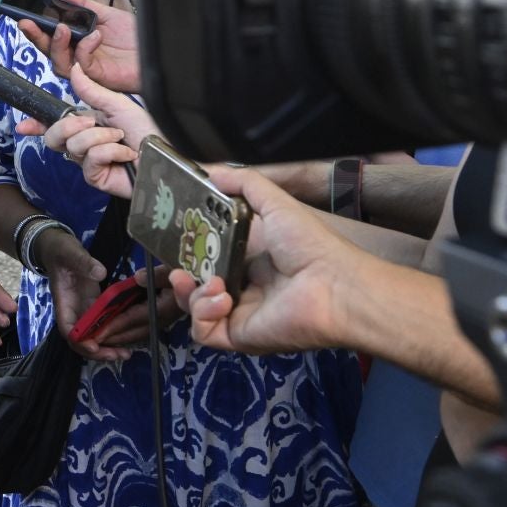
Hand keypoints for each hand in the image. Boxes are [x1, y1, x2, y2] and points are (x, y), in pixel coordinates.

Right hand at [14, 0, 139, 90]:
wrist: (154, 50)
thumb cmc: (132, 37)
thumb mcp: (103, 14)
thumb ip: (80, 5)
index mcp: (74, 41)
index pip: (48, 36)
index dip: (35, 27)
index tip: (24, 15)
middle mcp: (75, 56)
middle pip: (47, 51)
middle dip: (36, 36)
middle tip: (28, 23)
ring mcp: (85, 69)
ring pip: (59, 62)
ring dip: (57, 44)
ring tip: (62, 28)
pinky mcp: (96, 77)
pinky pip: (82, 64)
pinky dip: (84, 49)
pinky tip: (95, 36)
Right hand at [16, 63, 156, 197]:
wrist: (168, 154)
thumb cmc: (149, 129)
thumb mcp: (117, 103)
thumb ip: (91, 90)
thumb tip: (74, 68)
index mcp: (88, 123)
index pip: (55, 125)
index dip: (36, 125)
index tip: (22, 125)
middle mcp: (85, 143)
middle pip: (54, 137)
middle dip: (70, 126)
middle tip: (92, 122)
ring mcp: (89, 162)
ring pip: (73, 146)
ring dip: (101, 138)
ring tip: (121, 139)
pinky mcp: (96, 177)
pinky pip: (89, 160)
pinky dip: (109, 152)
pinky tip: (125, 154)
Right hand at [41, 227, 177, 361]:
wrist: (59, 247)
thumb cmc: (61, 250)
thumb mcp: (70, 252)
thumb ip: (83, 262)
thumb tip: (99, 273)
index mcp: (64, 302)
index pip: (68, 329)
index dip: (80, 341)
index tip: (95, 346)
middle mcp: (73, 311)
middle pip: (81, 340)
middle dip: (98, 352)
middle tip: (119, 355)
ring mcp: (84, 309)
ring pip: (93, 336)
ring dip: (107, 347)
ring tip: (126, 353)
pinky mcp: (94, 305)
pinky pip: (103, 325)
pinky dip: (113, 334)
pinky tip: (128, 338)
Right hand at [167, 165, 362, 355]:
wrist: (334, 285)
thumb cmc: (308, 244)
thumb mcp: (274, 202)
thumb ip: (242, 182)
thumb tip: (206, 170)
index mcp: (248, 258)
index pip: (206, 255)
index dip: (187, 248)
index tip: (172, 238)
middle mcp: (241, 287)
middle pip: (195, 283)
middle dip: (180, 274)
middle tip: (175, 265)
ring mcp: (237, 314)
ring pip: (194, 308)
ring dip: (189, 294)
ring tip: (204, 281)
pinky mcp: (237, 336)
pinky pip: (204, 331)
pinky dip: (203, 314)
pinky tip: (221, 298)